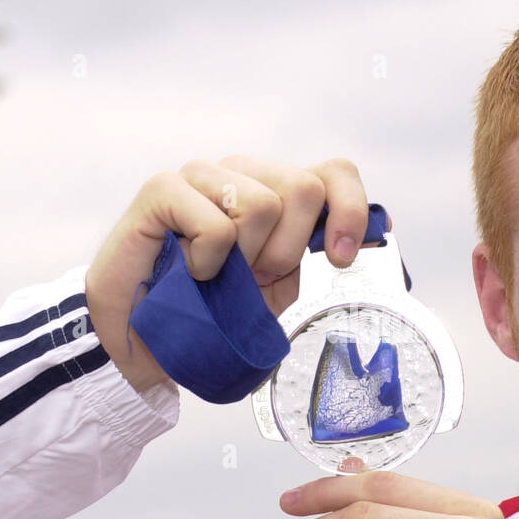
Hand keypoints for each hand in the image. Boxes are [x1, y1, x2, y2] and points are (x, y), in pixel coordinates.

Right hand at [86, 156, 376, 395]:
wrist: (146, 345)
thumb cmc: (211, 317)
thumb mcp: (279, 295)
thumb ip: (315, 260)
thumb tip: (372, 236)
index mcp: (277, 194)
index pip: (333, 173)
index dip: (348, 210)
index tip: (340, 258)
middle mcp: (243, 176)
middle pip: (304, 187)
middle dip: (289, 250)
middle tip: (255, 280)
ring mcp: (201, 177)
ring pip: (263, 203)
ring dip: (246, 259)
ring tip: (218, 278)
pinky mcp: (163, 189)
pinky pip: (217, 225)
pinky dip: (208, 262)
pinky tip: (190, 272)